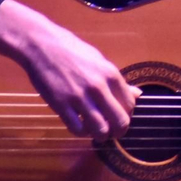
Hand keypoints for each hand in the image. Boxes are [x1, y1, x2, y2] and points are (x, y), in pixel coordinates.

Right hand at [0, 0, 139, 138]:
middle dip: (119, 131)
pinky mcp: (60, 104)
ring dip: (100, 135)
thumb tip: (138, 94)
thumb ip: (118, 81)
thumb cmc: (72, 51)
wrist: (41, 45)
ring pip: (100, 129)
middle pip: (120, 121)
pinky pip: (77, 129)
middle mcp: (98, 87)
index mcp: (111, 74)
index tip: (117, 115)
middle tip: (112, 132)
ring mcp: (79, 97)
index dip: (126, 114)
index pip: (130, 105)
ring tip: (95, 131)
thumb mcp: (100, 61)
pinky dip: (81, 133)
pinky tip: (79, 126)